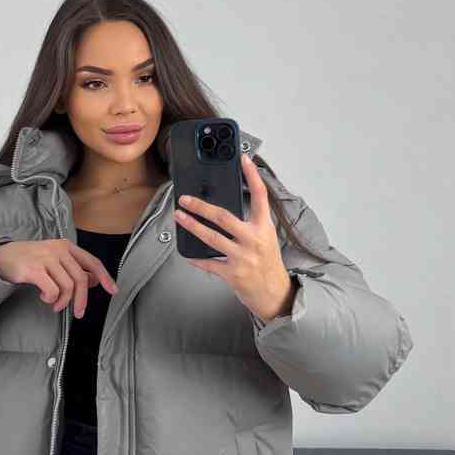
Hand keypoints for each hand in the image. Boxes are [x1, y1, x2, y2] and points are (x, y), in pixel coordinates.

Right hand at [0, 240, 118, 317]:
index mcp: (66, 247)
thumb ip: (73, 269)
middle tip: (78, 313)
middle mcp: (58, 250)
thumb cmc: (29, 260)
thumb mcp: (54, 261)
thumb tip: (95, 281)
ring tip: (55, 305)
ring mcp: (46, 258)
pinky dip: (51, 298)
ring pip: (67, 287)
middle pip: (81, 279)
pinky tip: (44, 297)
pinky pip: (52, 291)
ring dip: (63, 302)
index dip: (105, 277)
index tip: (113, 291)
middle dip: (81, 300)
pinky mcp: (34, 269)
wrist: (1, 257)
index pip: (92, 262)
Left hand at [175, 154, 296, 323]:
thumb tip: (226, 212)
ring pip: (211, 238)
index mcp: (265, 229)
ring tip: (179, 217)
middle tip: (186, 199)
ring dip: (192, 226)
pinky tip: (188, 253)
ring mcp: (242, 258)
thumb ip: (251, 225)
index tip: (244, 160)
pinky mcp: (232, 273)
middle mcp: (253, 241)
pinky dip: (197, 258)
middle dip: (201, 207)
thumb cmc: (268, 266)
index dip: (252, 176)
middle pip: (224, 217)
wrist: (275, 295)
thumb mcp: (266, 239)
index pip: (260, 196)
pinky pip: (209, 263)